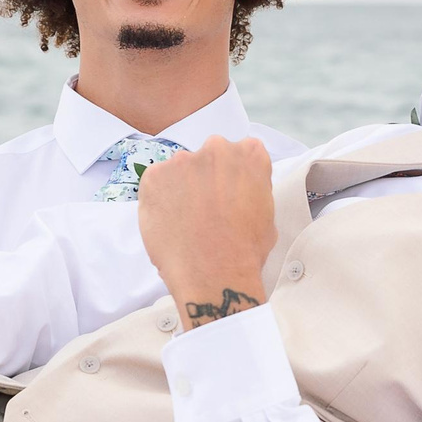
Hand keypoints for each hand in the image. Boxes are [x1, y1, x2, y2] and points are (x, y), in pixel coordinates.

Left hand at [136, 137, 275, 328]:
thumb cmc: (246, 250)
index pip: (240, 154)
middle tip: (206, 210)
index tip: (229, 195)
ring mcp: (183, 160)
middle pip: (209, 157)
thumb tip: (238, 191)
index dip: (233, 177)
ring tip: (185, 221)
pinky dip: (159, 199)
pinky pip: (155, 182)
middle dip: (206, 178)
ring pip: (180, 169)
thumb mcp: (267, 213)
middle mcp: (216, 148)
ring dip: (181, 188)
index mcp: (250, 153)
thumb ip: (252, 189)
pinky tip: (170, 222)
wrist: (214, 274)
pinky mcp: (154, 175)